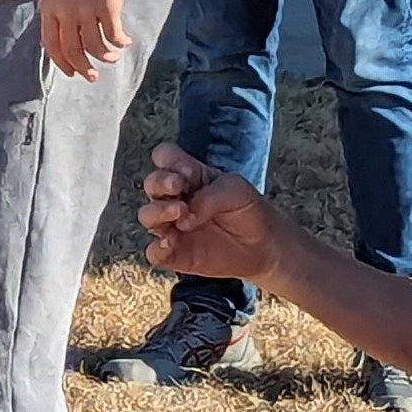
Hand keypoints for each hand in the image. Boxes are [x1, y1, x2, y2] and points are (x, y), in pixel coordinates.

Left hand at [39, 0, 128, 79]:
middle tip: (91, 76)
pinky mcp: (108, 7)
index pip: (50, 44)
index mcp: (49, 7)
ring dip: (104, 57)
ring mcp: (87, 11)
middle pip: (72, 50)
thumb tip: (65, 30)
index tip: (69, 71)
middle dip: (82, 68)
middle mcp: (66, 12)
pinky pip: (114, 34)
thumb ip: (57, 7)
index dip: (60, 62)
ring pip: (94, 47)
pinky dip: (120, 42)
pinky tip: (125, 42)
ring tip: (112, 59)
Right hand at [137, 142, 283, 283]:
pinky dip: (156, 249)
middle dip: (160, 182)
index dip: (170, 160)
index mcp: (189, 176)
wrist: (265, 246)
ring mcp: (172, 226)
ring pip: (147, 215)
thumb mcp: (235, 190)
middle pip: (151, 184)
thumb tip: (184, 218)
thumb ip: (207, 197)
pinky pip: (153, 252)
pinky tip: (169, 244)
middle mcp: (175, 199)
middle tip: (178, 186)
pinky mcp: (175, 253)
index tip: (190, 171)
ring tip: (180, 213)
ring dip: (158, 211)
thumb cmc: (248, 211)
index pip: (164, 158)